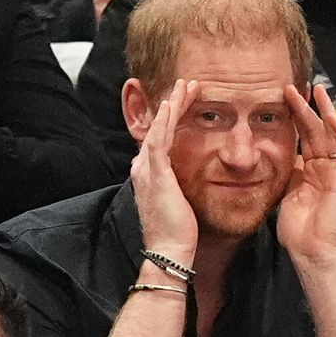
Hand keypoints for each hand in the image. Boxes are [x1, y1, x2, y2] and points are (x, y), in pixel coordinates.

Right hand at [131, 79, 199, 261]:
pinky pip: (158, 141)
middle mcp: (144, 169)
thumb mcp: (181, 203)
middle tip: (187, 83)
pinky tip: (170, 104)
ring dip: (171, 105)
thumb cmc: (180, 234)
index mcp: (150, 175)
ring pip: (158, 128)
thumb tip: (191, 180)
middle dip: (172, 104)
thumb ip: (182, 187)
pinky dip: (163, 121)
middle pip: (157, 128)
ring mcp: (147, 171)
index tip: (186, 101)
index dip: (172, 117)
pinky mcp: (156, 175)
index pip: (160, 138)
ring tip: (184, 85)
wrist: (170, 252)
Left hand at [277, 83, 335, 264]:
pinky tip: (331, 116)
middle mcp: (324, 168)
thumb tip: (272, 153)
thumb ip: (284, 172)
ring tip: (314, 91)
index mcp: (310, 171)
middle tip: (293, 87)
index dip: (295, 117)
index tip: (283, 99)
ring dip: (324, 112)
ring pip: (333, 134)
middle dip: (306, 108)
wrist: (310, 251)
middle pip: (316, 130)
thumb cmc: (298, 229)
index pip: (304, 137)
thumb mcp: (284, 192)